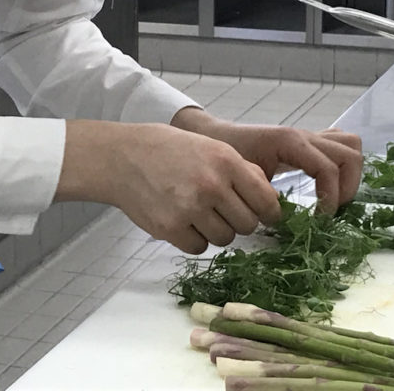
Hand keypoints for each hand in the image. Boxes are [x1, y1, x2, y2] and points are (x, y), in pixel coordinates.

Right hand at [58, 120, 282, 253]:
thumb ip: (242, 170)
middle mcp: (211, 185)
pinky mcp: (170, 228)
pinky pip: (198, 247)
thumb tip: (270, 199)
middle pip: (247, 225)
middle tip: (222, 210)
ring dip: (216, 230)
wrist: (123, 157)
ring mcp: (189, 208)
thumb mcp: (211, 147)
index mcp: (226, 161)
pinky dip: (194, 239)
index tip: (264, 215)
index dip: (269, 213)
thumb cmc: (170, 150)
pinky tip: (182, 219)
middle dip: (239, 221)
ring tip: (198, 212)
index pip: (265, 201)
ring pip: (224, 239)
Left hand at [171, 108, 362, 212]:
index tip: (318, 219)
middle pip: (349, 155)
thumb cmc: (228, 155)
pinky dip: (343, 165)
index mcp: (290, 142)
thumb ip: (267, 195)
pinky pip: (340, 144)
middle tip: (329, 211)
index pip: (327, 168)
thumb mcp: (246, 178)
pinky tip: (330, 185)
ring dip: (350, 176)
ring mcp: (310, 136)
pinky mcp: (310, 141)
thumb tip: (286, 218)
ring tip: (334, 199)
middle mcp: (305, 135)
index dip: (330, 197)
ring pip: (351, 146)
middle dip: (346, 188)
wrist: (217, 136)